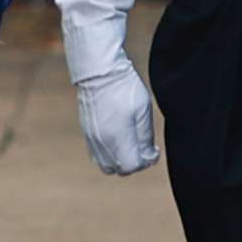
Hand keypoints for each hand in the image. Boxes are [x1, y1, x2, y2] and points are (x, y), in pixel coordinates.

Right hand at [74, 60, 158, 176]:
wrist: (98, 72)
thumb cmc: (124, 87)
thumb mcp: (143, 111)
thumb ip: (145, 138)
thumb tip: (147, 156)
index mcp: (118, 138)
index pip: (132, 166)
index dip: (146, 161)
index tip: (153, 150)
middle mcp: (102, 143)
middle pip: (119, 169)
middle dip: (134, 163)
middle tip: (143, 148)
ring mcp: (92, 138)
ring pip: (106, 165)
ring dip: (120, 160)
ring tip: (130, 144)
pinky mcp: (87, 132)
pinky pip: (97, 155)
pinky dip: (109, 153)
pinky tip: (118, 138)